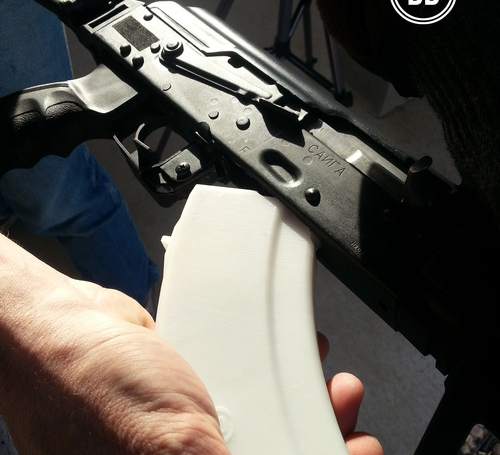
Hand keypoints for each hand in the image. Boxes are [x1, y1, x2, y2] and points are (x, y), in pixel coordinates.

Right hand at [0, 235, 380, 454]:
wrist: (63, 327)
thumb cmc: (93, 388)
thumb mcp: (171, 446)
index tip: (358, 453)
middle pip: (277, 452)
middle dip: (323, 436)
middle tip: (349, 418)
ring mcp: (194, 430)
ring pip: (268, 423)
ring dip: (306, 403)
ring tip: (333, 387)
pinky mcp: (195, 395)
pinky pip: (249, 387)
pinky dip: (277, 373)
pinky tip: (298, 360)